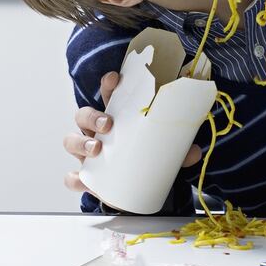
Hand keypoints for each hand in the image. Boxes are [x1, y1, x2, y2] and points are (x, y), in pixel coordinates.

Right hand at [63, 71, 202, 194]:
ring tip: (97, 148)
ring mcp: (87, 152)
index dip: (108, 84)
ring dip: (81, 142)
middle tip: (108, 123)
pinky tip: (83, 179)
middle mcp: (96, 132)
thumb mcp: (164, 149)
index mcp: (117, 116)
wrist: (138, 187)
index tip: (114, 79)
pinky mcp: (85, 177)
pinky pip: (72, 176)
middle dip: (92, 116)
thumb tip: (194, 151)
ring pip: (71, 140)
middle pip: (83, 115)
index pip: (108, 95)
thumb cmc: (146, 156)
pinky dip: (75, 178)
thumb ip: (179, 150)